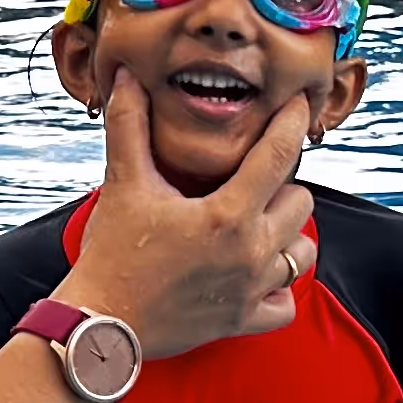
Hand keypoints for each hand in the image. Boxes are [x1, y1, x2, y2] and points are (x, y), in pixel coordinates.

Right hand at [58, 67, 316, 361]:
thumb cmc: (111, 254)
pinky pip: (286, 303)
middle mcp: (249, 252)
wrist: (100, 325)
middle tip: (251, 181)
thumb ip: (129, 125)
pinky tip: (257, 274)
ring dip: (287, 235)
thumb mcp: (122, 184)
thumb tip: (125, 77)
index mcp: (226, 214)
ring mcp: (250, 290)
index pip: (279, 155)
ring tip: (257, 225)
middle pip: (300, 202)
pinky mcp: (242, 321)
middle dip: (281, 186)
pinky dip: (279, 288)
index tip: (299, 106)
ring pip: (302, 253)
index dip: (293, 122)